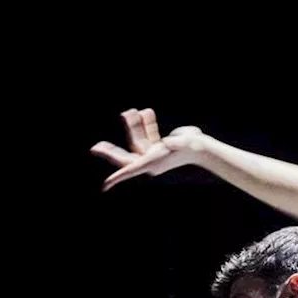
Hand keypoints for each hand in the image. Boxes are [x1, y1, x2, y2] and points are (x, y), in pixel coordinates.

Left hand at [90, 108, 205, 190]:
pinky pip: (149, 134)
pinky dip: (147, 124)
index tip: (104, 186)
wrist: (201, 147)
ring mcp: (155, 153)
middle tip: (96, 147)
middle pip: (125, 156)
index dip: (116, 178)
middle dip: (111, 150)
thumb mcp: (171, 149)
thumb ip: (162, 150)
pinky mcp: (161, 146)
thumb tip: (162, 146)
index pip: (128, 171)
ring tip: (129, 112)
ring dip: (134, 126)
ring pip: (138, 139)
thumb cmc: (187, 149)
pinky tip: (146, 112)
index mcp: (150, 164)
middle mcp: (150, 161)